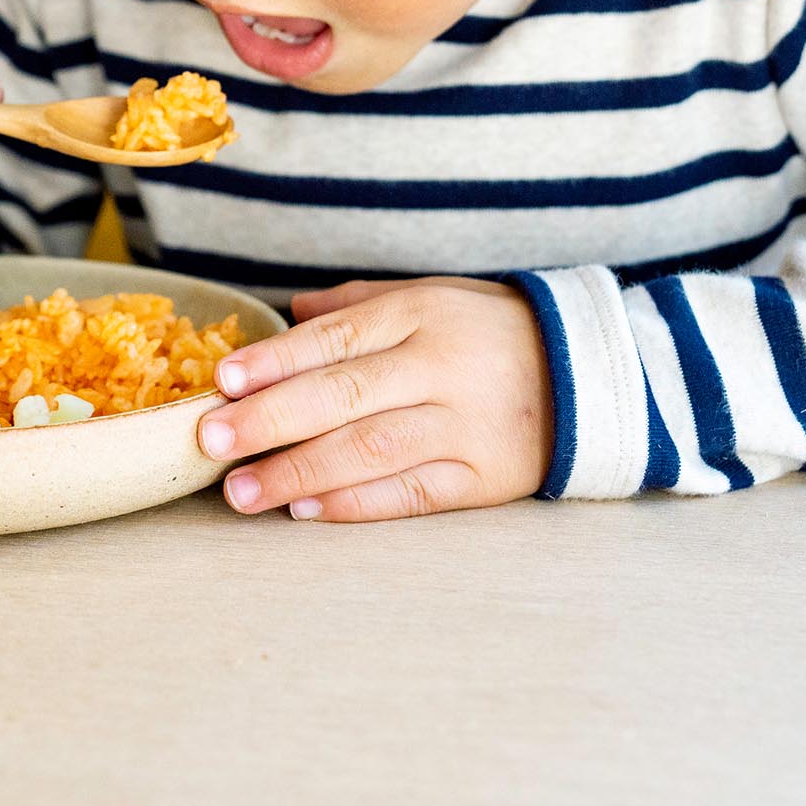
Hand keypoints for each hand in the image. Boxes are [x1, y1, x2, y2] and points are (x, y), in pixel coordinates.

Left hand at [198, 278, 553, 521]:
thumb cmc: (491, 330)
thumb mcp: (431, 296)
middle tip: (210, 443)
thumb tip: (288, 312)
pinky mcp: (485, 477)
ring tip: (241, 492)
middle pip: (343, 396)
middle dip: (269, 421)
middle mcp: (441, 368)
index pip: (335, 338)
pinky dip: (354, 504)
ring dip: (298, 472)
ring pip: (369, 451)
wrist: (595, 374)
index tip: (223, 382)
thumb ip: (357, 306)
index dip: (275, 362)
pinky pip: (411, 494)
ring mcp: (465, 426)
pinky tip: (304, 509)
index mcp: (422, 315)